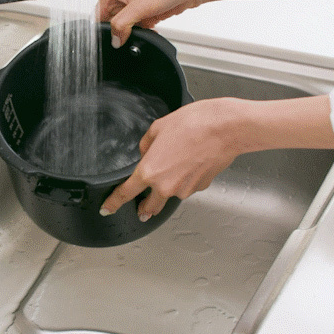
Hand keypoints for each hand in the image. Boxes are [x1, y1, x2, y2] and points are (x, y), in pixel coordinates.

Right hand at [98, 0, 202, 48]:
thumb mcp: (139, 7)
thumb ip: (121, 25)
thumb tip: (114, 41)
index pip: (98, 17)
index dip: (104, 31)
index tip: (112, 40)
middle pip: (111, 24)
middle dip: (121, 33)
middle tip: (132, 33)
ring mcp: (133, 6)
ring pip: (125, 28)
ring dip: (134, 33)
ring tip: (145, 28)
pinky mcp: (144, 13)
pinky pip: (138, 29)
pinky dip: (144, 32)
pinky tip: (153, 29)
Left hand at [99, 98, 243, 221]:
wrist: (225, 128)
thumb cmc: (194, 124)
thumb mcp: (159, 128)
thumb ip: (147, 145)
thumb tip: (147, 153)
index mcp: (149, 171)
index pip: (125, 193)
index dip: (113, 203)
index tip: (107, 209)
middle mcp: (166, 186)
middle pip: (149, 206)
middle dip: (143, 207)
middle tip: (141, 207)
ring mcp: (185, 189)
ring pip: (171, 194)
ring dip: (168, 187)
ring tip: (176, 164)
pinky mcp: (201, 187)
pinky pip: (187, 186)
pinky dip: (186, 179)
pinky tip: (191, 162)